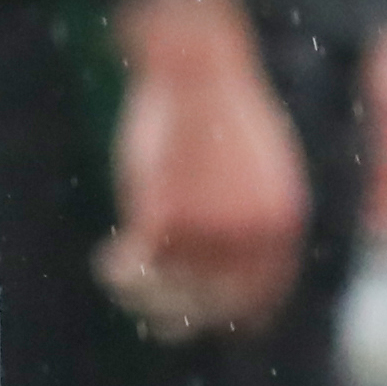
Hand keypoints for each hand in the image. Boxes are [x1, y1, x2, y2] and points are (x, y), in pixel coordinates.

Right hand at [100, 0, 310, 335]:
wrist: (199, 65)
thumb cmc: (218, 103)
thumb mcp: (247, 165)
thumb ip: (240, 211)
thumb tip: (219, 241)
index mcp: (279, 224)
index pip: (260, 294)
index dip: (232, 314)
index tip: (206, 319)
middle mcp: (251, 239)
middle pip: (212, 304)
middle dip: (180, 314)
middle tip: (155, 318)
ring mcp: (210, 233)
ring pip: (168, 289)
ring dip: (142, 294)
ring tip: (122, 282)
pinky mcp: (167, 220)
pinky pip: (136, 264)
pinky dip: (118, 269)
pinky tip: (107, 260)